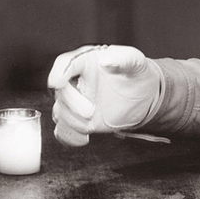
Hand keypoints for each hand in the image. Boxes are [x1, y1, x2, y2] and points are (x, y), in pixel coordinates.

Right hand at [48, 44, 163, 146]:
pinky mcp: (78, 120)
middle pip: (61, 91)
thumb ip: (124, 59)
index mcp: (86, 61)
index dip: (58, 72)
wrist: (142, 95)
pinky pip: (63, 131)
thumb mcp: (136, 62)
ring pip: (60, 112)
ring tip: (91, 123)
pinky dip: (69, 137)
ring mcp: (75, 101)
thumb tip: (105, 61)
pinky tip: (84, 139)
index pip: (66, 62)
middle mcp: (75, 80)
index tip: (56, 82)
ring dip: (72, 121)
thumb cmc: (136, 73)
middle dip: (72, 104)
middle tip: (90, 112)